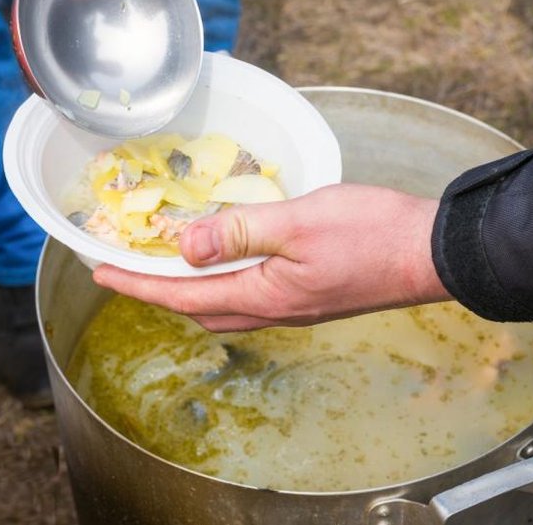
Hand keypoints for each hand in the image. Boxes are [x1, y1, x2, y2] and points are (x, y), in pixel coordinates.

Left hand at [92, 183, 451, 330]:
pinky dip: (225, 282)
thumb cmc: (372, 232)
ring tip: (171, 263)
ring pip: (227, 306)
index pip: (184, 293)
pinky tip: (230, 260)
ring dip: (191, 289)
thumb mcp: (299, 221)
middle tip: (130, 266)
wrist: (432, 253)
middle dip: (159, 290)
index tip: (100, 271)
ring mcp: (298, 307)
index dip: (138, 282)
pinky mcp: (315, 297)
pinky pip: (253, 297)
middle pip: (201, 308)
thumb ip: (240, 232)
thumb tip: (185, 246)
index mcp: (266, 294)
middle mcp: (277, 310)